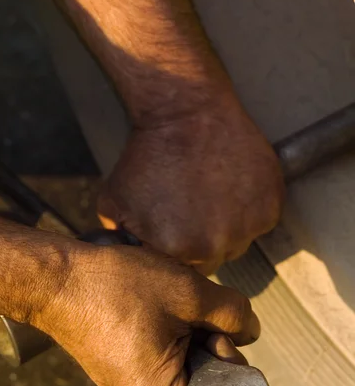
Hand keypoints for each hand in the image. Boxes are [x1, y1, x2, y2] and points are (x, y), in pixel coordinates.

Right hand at [35, 242, 258, 385]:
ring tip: (166, 302)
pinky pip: (159, 356)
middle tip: (189, 306)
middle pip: (203, 377)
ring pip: (182, 362)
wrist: (55, 277)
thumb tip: (251, 330)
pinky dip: (168, 331)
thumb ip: (232, 314)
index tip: (216, 325)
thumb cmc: (117, 286)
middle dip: (207, 338)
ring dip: (187, 330)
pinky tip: (154, 306)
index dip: (229, 355)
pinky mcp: (118, 368)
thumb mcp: (188, 293)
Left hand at [98, 95, 283, 273]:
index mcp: (179, 252)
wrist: (186, 112)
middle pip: (212, 261)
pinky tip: (230, 184)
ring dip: (226, 226)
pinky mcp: (271, 205)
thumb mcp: (114, 202)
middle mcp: (217, 245)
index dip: (175, 252)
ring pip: (237, 242)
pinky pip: (259, 220)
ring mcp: (248, 226)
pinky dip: (249, 208)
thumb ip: (120, 239)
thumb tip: (126, 258)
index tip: (172, 229)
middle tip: (191, 210)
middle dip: (200, 242)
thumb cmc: (148, 155)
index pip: (181, 273)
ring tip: (211, 194)